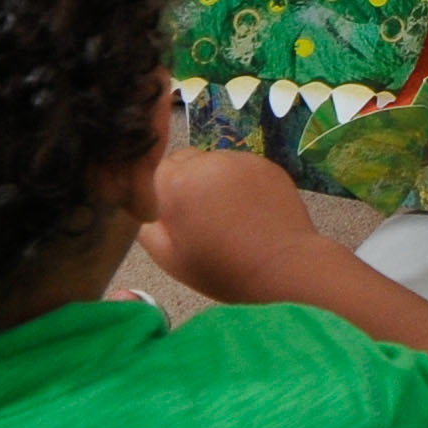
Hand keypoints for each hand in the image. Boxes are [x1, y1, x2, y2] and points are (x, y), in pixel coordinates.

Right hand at [140, 143, 322, 301]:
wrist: (282, 267)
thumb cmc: (222, 268)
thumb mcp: (169, 257)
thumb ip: (147, 225)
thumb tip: (145, 206)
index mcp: (178, 182)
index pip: (155, 169)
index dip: (162, 192)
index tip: (175, 215)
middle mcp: (208, 161)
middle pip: (185, 161)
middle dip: (187, 182)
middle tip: (202, 217)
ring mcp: (241, 159)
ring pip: (215, 162)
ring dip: (214, 181)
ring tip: (230, 215)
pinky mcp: (266, 163)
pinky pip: (242, 167)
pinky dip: (241, 182)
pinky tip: (251, 210)